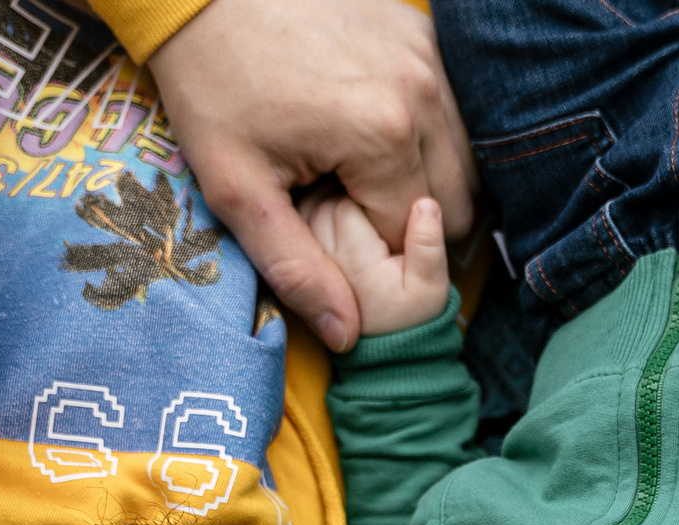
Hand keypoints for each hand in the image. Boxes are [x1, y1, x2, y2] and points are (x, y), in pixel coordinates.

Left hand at [149, 0, 476, 349]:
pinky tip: (380, 131)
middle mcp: (424, 94)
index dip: (374, 248)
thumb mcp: (237, 190)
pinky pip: (456, 109)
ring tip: (363, 168)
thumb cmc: (213, 88)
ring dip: (427, 177)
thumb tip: (349, 336)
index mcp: (382, 137)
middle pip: (455, 200)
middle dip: (410, 217)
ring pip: (465, 157)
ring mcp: (431, 58)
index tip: (329, 224)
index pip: (414, 235)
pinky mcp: (425, 34)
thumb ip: (297, 267)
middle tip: (348, 201)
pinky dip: (430, 133)